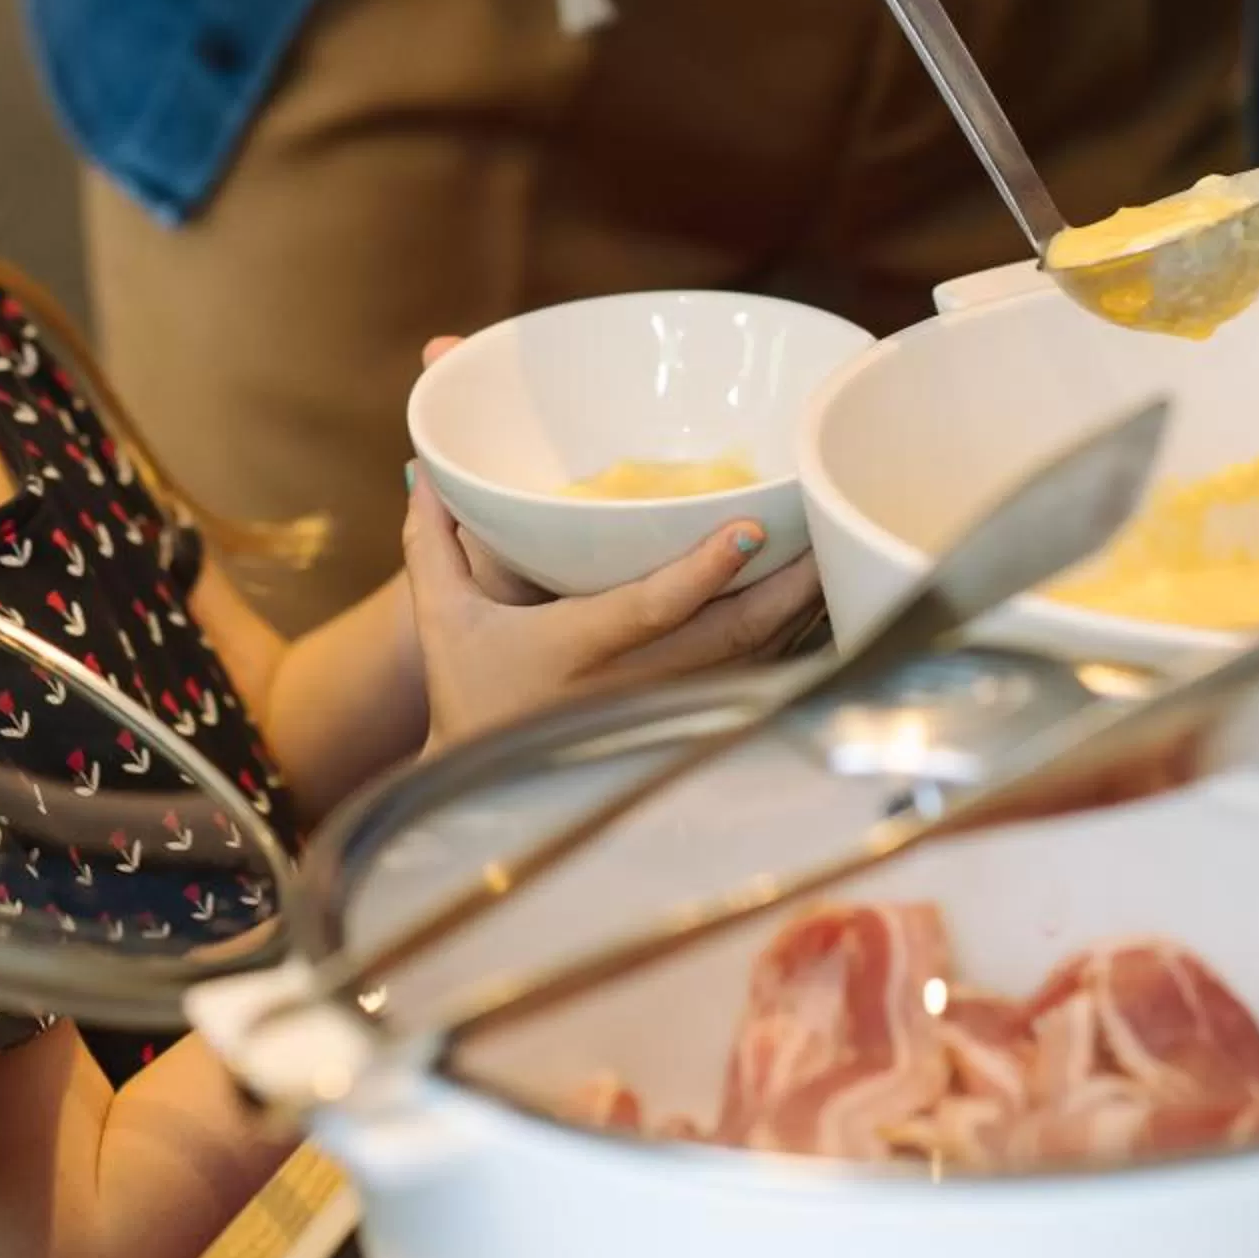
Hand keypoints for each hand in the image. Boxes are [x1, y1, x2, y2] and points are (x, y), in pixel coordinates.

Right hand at [402, 466, 820, 747]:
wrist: (483, 788)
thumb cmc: (468, 690)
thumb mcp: (442, 617)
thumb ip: (432, 542)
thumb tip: (425, 469)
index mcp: (574, 650)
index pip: (649, 608)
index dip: (701, 573)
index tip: (749, 530)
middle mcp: (628, 683)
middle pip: (724, 638)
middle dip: (781, 591)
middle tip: (825, 536)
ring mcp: (659, 708)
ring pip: (746, 664)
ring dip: (793, 616)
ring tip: (834, 560)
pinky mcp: (676, 721)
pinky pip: (744, 680)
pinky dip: (781, 645)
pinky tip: (809, 608)